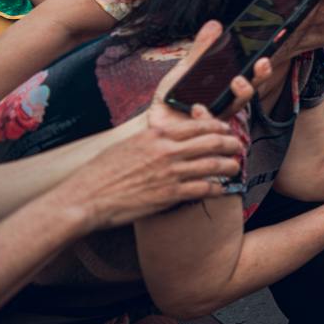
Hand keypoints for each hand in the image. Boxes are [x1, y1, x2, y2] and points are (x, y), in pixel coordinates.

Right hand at [71, 23, 250, 225]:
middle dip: (231, 143)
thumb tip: (164, 134)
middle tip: (239, 147)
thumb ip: (150, 139)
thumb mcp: (126, 145)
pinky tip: (220, 189)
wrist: (84, 198)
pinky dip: (216, 188)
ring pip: (213, 165)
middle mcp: (167, 150)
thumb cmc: (100, 173)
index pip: (197, 125)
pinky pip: (203, 189)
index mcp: (156, 135)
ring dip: (229, 166)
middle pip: (212, 142)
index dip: (218, 126)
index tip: (226, 129)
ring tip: (235, 167)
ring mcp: (170, 173)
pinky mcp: (169, 195)